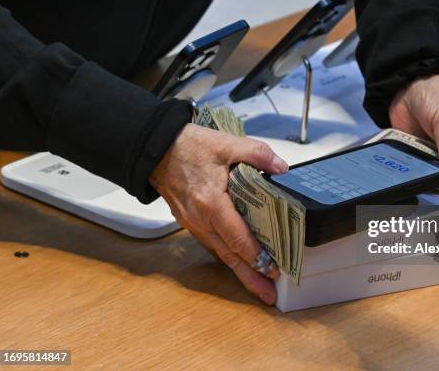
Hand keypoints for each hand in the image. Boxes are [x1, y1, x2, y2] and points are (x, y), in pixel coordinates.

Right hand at [150, 124, 288, 304]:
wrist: (156, 149)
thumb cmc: (186, 147)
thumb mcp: (226, 144)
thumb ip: (257, 154)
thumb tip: (281, 168)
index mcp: (211, 202)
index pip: (238, 238)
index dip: (256, 255)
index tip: (273, 268)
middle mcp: (201, 219)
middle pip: (230, 256)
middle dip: (250, 278)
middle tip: (269, 294)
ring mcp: (194, 224)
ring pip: (220, 255)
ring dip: (240, 272)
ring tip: (259, 286)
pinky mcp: (191, 223)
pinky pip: (212, 245)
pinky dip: (228, 258)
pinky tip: (240, 264)